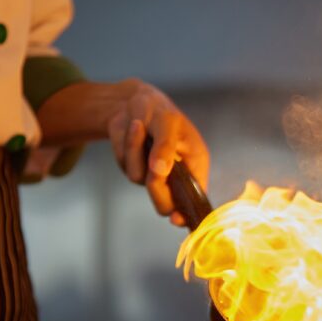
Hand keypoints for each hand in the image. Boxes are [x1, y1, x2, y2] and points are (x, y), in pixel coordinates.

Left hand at [107, 79, 208, 226]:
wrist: (132, 102)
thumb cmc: (159, 110)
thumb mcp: (167, 121)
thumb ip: (165, 147)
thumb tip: (160, 172)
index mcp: (195, 164)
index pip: (195, 199)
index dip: (187, 212)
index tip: (176, 218)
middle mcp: (177, 175)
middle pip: (165, 203)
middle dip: (155, 186)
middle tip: (153, 166)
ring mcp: (154, 174)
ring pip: (139, 179)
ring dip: (135, 150)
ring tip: (138, 126)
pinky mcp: (135, 169)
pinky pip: (125, 167)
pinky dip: (125, 147)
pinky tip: (132, 129)